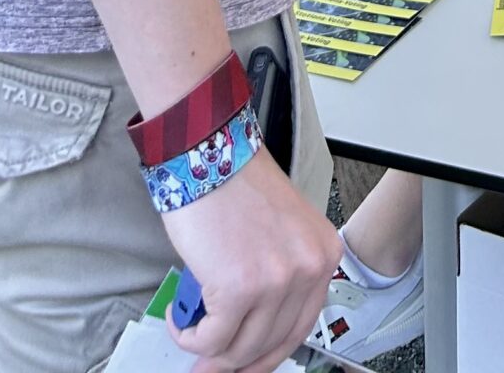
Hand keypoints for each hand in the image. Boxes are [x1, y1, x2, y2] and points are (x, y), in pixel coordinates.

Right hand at [165, 144, 340, 372]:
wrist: (209, 152)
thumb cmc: (237, 184)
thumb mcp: (281, 230)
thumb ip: (280, 276)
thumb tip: (255, 330)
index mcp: (323, 253)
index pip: (300, 327)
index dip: (267, 354)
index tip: (244, 363)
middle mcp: (308, 268)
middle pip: (271, 344)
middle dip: (237, 362)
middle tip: (209, 366)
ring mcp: (276, 280)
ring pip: (239, 349)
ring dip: (208, 352)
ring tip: (189, 333)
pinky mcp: (239, 288)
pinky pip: (210, 340)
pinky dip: (189, 338)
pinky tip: (179, 321)